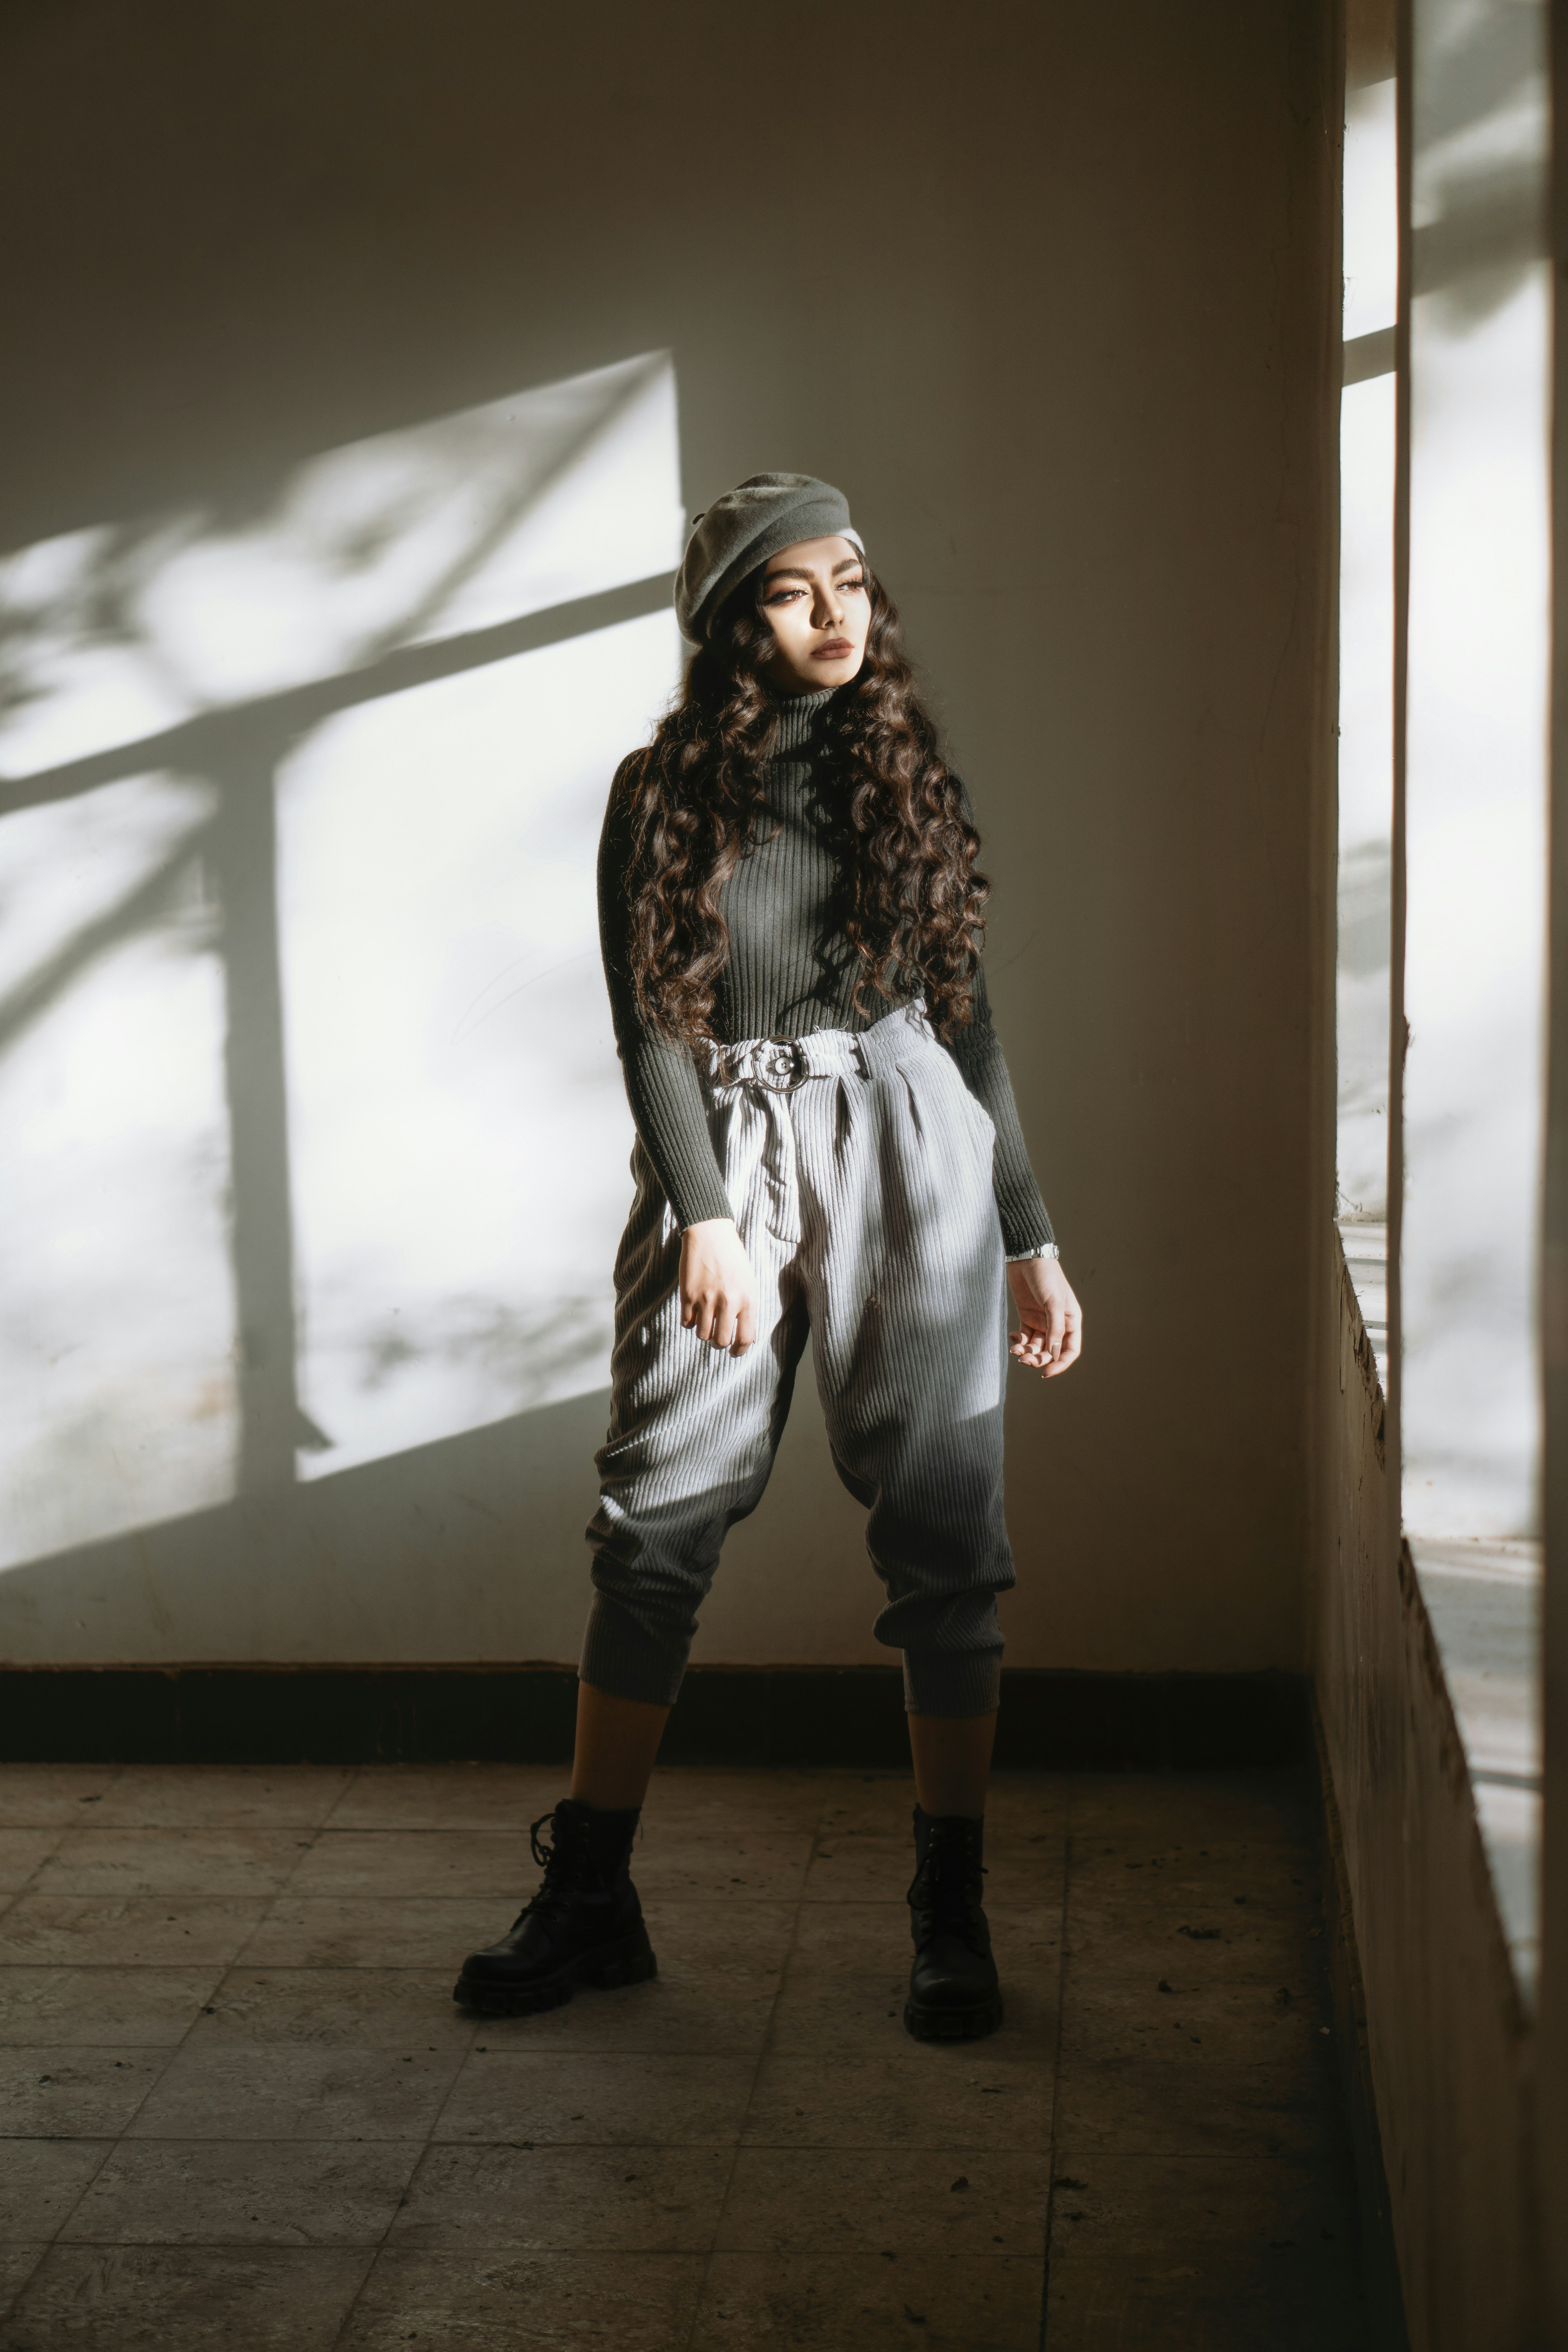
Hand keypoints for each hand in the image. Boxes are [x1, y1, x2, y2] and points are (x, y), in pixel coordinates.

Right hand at [679, 1218, 759, 1354]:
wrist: (711, 1234)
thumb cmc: (733, 1258)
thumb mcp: (749, 1282)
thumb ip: (746, 1308)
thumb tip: (743, 1335)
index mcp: (747, 1299)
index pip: (746, 1338)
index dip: (739, 1350)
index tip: (734, 1351)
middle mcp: (728, 1302)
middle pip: (721, 1341)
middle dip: (719, 1343)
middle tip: (717, 1337)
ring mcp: (707, 1299)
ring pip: (702, 1334)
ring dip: (703, 1332)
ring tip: (705, 1321)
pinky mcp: (688, 1294)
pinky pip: (686, 1323)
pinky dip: (689, 1321)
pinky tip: (693, 1312)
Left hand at [1007, 1255, 1081, 1378]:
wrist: (1027, 1258)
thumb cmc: (1046, 1277)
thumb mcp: (1053, 1302)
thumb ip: (1054, 1328)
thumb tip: (1054, 1353)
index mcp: (1071, 1321)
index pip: (1070, 1350)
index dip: (1060, 1364)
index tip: (1046, 1373)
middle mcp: (1057, 1324)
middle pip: (1050, 1352)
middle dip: (1038, 1359)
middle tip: (1023, 1359)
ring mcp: (1041, 1321)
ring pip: (1036, 1347)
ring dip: (1026, 1352)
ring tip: (1015, 1349)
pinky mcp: (1026, 1317)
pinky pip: (1024, 1338)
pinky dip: (1019, 1341)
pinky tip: (1013, 1337)